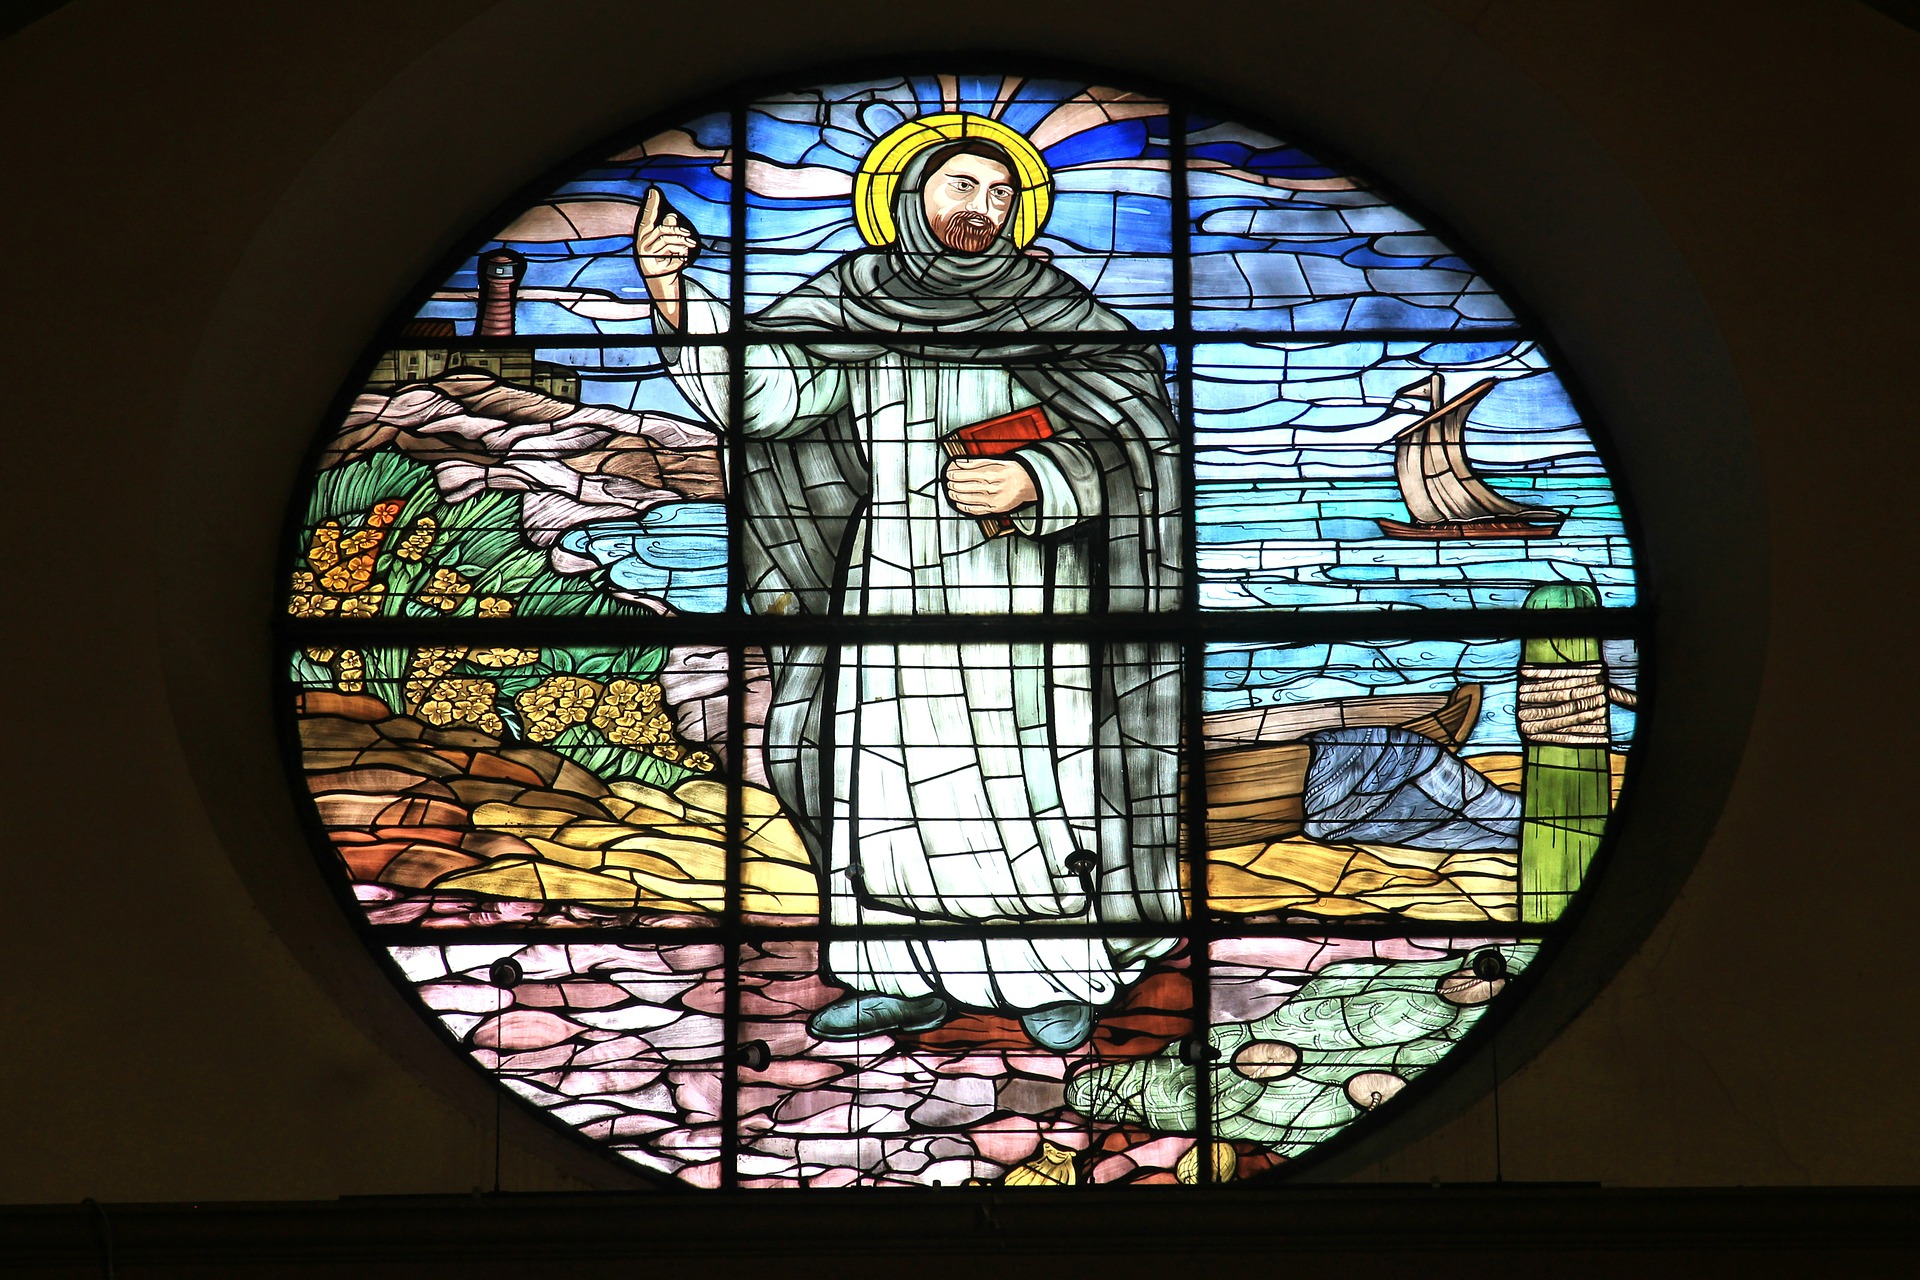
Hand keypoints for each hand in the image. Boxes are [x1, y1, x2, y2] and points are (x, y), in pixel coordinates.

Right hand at [634, 187, 697, 327]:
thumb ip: (670, 232)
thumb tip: (672, 216)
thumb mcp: (668, 248)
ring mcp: (645, 259)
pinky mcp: (652, 270)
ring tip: (689, 251)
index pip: (647, 218)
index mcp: (643, 238)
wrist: (663, 293)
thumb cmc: (666, 267)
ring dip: (683, 245)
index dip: (651, 205)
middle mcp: (640, 247)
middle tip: (692, 240)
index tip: (654, 190)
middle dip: (680, 233)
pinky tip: (682, 263)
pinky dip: (681, 259)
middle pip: (663, 230)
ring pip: (668, 242)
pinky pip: (673, 257)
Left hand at [945, 457, 1036, 515]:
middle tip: (949, 484)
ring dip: (958, 496)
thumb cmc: (1012, 471)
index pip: (969, 475)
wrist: (1029, 483)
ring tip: (951, 493)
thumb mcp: (997, 462)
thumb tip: (960, 462)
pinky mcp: (996, 509)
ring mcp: (994, 500)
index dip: (957, 475)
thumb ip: (977, 462)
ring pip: (970, 499)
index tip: (950, 475)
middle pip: (968, 487)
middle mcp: (993, 487)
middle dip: (955, 486)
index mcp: (993, 474)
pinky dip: (966, 507)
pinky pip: (978, 510)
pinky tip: (960, 504)